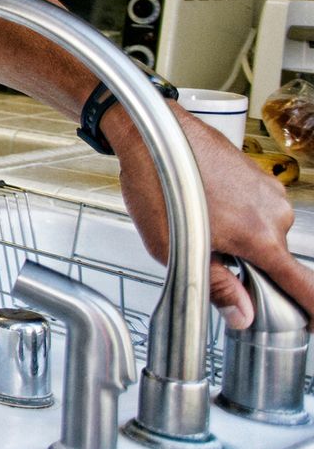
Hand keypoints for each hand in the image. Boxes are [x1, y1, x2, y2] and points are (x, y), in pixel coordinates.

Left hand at [114, 107, 313, 329]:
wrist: (151, 134)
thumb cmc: (157, 184)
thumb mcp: (175, 249)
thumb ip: (216, 285)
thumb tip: (242, 314)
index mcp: (260, 237)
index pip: (303, 284)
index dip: (313, 308)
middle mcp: (275, 213)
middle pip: (274, 258)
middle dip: (247, 265)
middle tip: (208, 254)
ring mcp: (270, 191)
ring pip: (262, 232)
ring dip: (238, 237)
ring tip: (200, 223)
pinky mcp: (259, 176)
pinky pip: (256, 209)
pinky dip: (236, 216)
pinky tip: (206, 206)